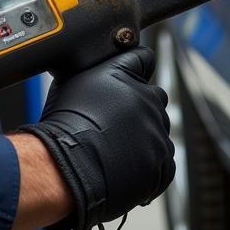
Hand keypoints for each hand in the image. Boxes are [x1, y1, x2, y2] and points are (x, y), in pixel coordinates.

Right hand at [19, 46, 173, 229]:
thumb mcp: (76, 79)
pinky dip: (150, 168)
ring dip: (145, 141)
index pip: (143, 60)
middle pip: (154, 100)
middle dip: (141, 110)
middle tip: (116, 127)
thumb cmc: (65, 125)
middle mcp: (148, 100)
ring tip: (117, 153)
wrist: (65, 167)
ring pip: (159, 132)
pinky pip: (164, 164)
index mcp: (128, 76)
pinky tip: (127, 170)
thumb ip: (101, 67)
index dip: (135, 71)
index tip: (127, 84)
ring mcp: (156, 133)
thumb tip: (109, 59)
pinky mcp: (160, 164)